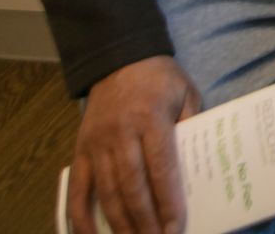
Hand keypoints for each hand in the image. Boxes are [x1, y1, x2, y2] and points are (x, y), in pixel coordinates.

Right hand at [67, 55, 201, 233]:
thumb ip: (193, 124)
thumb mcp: (186, 92)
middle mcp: (120, 134)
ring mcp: (96, 144)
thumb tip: (197, 164)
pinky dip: (80, 218)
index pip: (161, 169)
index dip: (168, 202)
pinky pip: (77, 190)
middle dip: (146, 222)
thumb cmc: (160, 78)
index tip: (176, 228)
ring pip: (107, 193)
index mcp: (150, 119)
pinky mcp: (79, 150)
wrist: (118, 58)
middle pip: (132, 187)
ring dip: (120, 225)